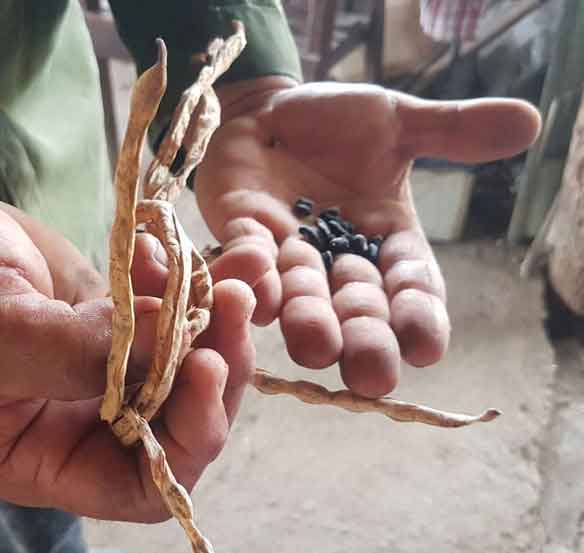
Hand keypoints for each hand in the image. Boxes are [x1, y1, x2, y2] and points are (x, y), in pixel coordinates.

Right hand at [0, 136, 256, 521]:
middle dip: (218, 369)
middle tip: (235, 301)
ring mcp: (106, 374)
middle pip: (182, 425)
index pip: (139, 484)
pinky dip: (198, 285)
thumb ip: (64, 351)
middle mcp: (84, 425)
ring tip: (239, 267)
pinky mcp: (119, 327)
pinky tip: (199, 249)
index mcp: (42, 456)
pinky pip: (175, 318)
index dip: (186, 440)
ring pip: (190, 369)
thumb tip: (167, 349)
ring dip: (222, 322)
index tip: (203, 367)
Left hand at [195, 78, 540, 397]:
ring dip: (307, 319)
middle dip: (365, 343)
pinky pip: (245, 259)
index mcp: (387, 241)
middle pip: (358, 315)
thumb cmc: (337, 123)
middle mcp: (339, 261)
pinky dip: (249, 270)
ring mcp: (288, 254)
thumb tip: (530, 120)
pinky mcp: (242, 234)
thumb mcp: (397, 122)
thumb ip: (451, 130)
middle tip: (370, 374)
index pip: (413, 287)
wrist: (270, 110)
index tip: (426, 347)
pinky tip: (256, 271)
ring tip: (314, 339)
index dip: (420, 318)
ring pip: (300, 300)